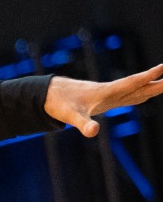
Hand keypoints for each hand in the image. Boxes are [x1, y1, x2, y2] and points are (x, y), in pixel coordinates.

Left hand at [45, 64, 162, 138]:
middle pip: (137, 86)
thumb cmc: (60, 104)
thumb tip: (93, 132)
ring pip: (134, 90)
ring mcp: (109, 95)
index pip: (131, 84)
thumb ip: (83, 125)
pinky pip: (127, 95)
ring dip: (150, 87)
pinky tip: (145, 93)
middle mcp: (110, 92)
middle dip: (155, 83)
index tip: (162, 69)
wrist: (50, 94)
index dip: (146, 78)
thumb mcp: (71, 117)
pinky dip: (139, 93)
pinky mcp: (105, 99)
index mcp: (106, 93)